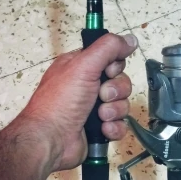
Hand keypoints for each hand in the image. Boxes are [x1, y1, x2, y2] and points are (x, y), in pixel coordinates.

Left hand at [19, 33, 137, 170]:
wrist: (51, 141)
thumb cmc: (59, 103)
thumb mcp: (83, 66)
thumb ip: (108, 48)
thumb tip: (129, 39)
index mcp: (79, 67)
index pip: (110, 58)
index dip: (114, 66)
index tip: (108, 71)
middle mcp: (87, 86)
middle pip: (120, 82)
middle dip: (115, 91)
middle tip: (101, 96)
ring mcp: (93, 109)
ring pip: (122, 104)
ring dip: (114, 111)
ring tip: (99, 117)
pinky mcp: (99, 129)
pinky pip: (119, 125)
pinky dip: (113, 128)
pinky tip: (103, 130)